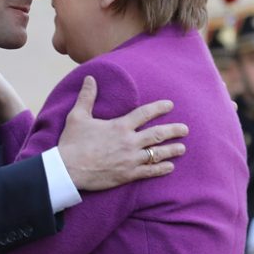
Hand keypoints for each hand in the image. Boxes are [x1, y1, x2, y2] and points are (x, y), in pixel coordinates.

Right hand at [58, 76, 187, 190]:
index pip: (145, 113)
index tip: (170, 105)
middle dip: (174, 131)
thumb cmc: (72, 143)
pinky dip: (162, 169)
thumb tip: (90, 79)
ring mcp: (130, 159)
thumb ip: (87, 97)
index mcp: (120, 126)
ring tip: (182, 148)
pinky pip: (149, 172)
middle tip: (185, 129)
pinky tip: (170, 167)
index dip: (159, 108)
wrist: (68, 170)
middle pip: (158, 134)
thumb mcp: (77, 116)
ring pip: (157, 154)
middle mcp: (129, 142)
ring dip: (172, 150)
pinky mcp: (127, 174)